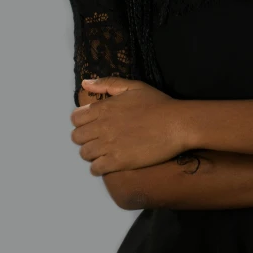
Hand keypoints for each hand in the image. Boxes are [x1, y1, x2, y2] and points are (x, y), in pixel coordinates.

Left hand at [70, 77, 185, 175]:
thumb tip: (85, 83)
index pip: (75, 118)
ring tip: (104, 152)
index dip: (81, 122)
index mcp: (104, 107)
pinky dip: (99, 167)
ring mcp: (109, 145)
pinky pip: (95, 169)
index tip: (92, 124)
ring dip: (92, 153)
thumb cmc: (158, 103)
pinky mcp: (118, 161)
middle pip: (76, 137)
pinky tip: (109, 163)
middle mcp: (102, 126)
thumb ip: (107, 83)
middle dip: (85, 138)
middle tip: (98, 139)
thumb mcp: (134, 86)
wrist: (177, 124)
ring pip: (84, 154)